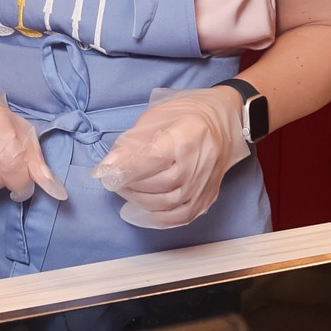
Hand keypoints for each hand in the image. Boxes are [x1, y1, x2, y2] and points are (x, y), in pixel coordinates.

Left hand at [92, 89, 246, 228]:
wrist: (223, 120)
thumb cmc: (187, 114)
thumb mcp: (155, 117)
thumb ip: (131, 143)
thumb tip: (108, 166)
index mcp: (187, 135)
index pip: (154, 158)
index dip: (128, 169)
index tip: (108, 174)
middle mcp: (200, 162)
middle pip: (160, 184)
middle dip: (131, 185)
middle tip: (115, 180)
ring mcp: (206, 183)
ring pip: (169, 203)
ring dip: (140, 200)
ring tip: (128, 189)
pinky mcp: (208, 197)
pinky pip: (182, 216)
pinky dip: (159, 216)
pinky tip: (146, 206)